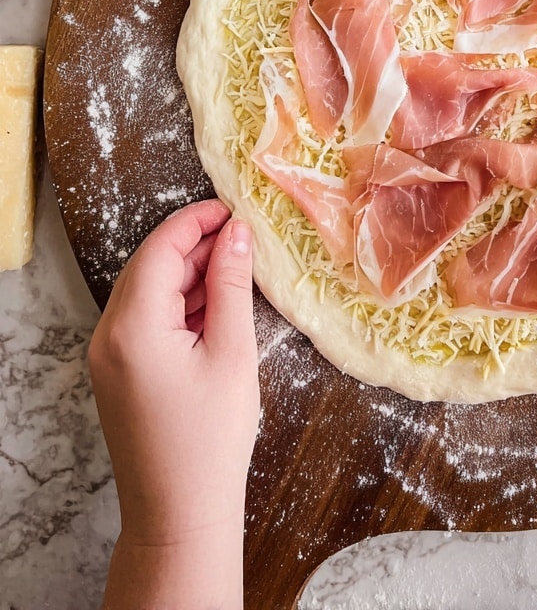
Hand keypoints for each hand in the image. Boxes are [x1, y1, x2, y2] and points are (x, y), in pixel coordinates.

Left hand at [89, 200, 258, 608]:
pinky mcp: (116, 373)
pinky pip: (144, 319)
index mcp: (132, 325)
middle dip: (194, 245)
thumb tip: (237, 233)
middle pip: (149, 266)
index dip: (197, 221)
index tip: (234, 209)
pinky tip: (213, 305)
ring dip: (187, 274)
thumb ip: (231, 284)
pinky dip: (176, 304)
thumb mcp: (232, 351)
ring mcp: (107, 356)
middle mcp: (108, 335)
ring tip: (235, 269)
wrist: (180, 512)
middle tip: (242, 237)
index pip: (161, 248)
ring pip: (146, 291)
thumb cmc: (211, 438)